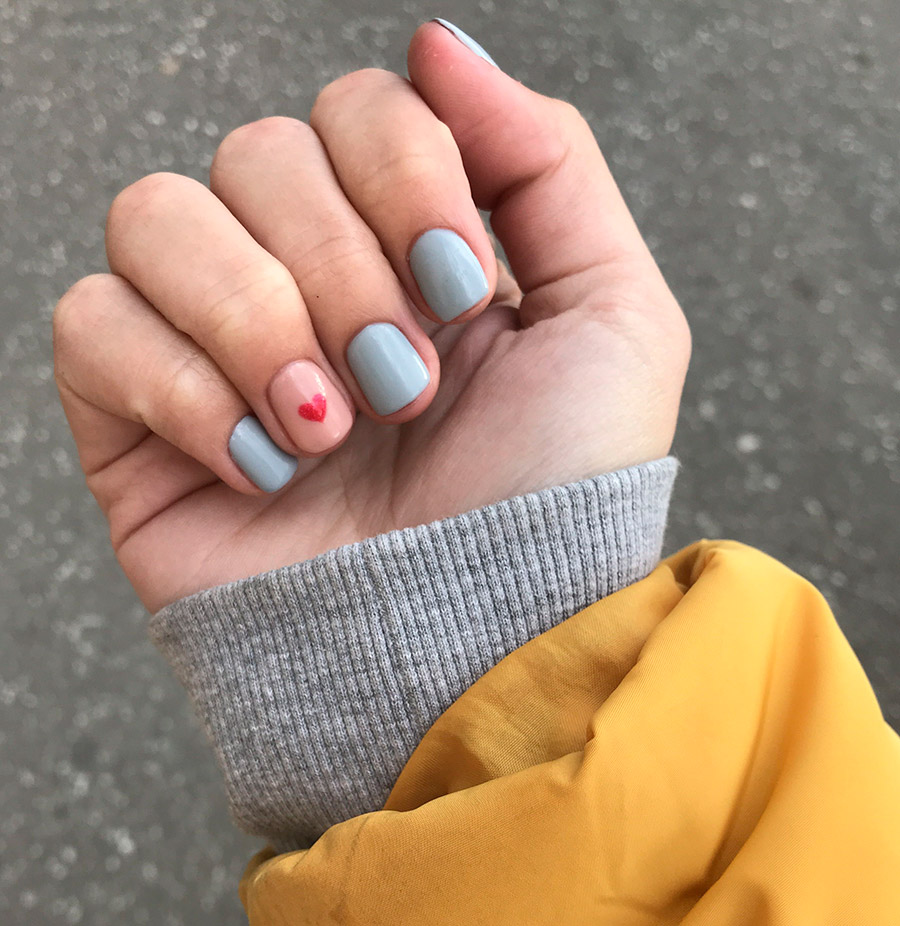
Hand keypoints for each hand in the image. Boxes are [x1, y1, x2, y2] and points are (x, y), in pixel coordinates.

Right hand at [53, 22, 689, 613]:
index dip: (404, 175)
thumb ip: (546, 159)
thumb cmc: (554, 495)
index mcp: (406, 245)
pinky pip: (92, 326)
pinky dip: (182, 388)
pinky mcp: (140, 423)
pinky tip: (261, 464)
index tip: (461, 289)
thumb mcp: (612, 315)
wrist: (476, 644)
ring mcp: (215, 346)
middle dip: (342, 269)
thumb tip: (435, 43)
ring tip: (332, 427)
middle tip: (402, 384)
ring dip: (258, 321)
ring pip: (157, 216)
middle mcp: (307, 280)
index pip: (357, 110)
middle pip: (257, 153)